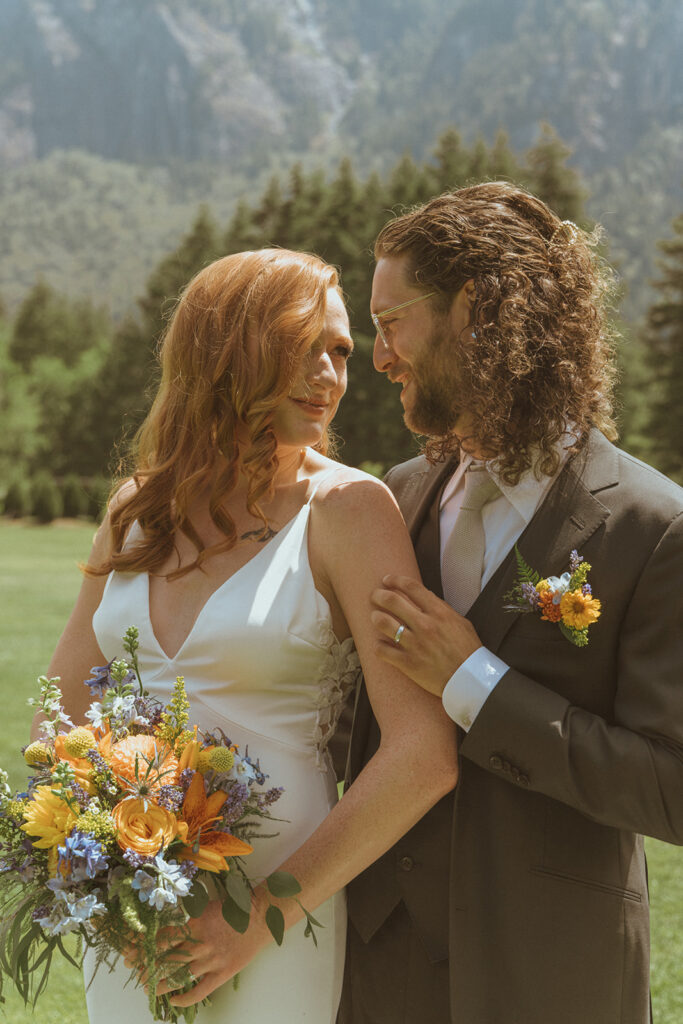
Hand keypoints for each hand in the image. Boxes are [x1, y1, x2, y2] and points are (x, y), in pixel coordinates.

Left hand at [148, 890, 272, 1005]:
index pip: (161, 938)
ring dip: (161, 984)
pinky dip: (185, 997)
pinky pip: (201, 990)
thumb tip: (163, 920)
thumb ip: (186, 914)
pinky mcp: (223, 972)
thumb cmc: (233, 907)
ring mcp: (211, 959)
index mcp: (194, 923)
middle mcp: (200, 942)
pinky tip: (174, 1000)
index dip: (144, 948)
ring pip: (179, 976)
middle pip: (166, 959)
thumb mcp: (205, 905)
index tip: (132, 953)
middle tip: (137, 974)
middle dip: (148, 968)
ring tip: (149, 988)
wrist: (261, 916)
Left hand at [371, 574, 481, 696]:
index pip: (411, 587)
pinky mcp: (407, 663)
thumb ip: (441, 608)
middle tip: (375, 595)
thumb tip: (423, 596)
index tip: (387, 580)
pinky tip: (380, 644)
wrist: (469, 680)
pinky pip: (382, 650)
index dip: (395, 580)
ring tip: (375, 617)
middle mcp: (425, 625)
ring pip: (382, 623)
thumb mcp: (460, 622)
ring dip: (375, 617)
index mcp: (439, 613)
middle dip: (378, 595)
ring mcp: (415, 645)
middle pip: (392, 601)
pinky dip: (378, 645)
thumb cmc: (467, 650)